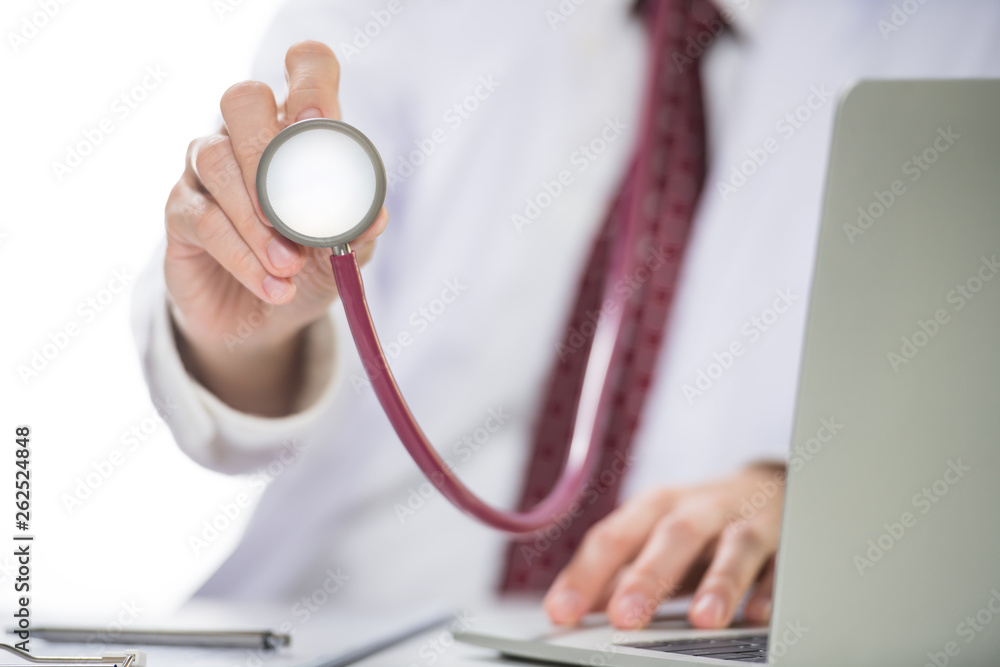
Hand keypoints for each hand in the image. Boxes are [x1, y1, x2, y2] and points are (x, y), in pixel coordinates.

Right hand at [164, 41, 386, 414]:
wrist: (265, 322)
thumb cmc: (309, 269)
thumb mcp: (343, 254)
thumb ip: (357, 231)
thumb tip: (374, 216)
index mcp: (297, 132)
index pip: (305, 70)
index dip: (311, 81)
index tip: (320, 120)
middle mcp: (247, 137)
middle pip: (242, 98)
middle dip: (267, 149)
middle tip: (293, 210)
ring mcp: (206, 170)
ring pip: (217, 161)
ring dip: (257, 220)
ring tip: (289, 265)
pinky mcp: (180, 212)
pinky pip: (203, 219)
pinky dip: (242, 257)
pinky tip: (273, 286)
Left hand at [543, 463, 784, 629]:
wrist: (771, 486)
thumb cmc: (701, 520)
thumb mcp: (653, 535)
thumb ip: (616, 572)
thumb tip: (572, 609)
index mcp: (655, 507)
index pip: (613, 537)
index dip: (586, 574)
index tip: (561, 612)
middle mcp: (699, 508)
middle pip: (671, 535)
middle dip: (648, 576)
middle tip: (624, 617)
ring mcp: (746, 520)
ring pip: (733, 545)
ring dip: (719, 582)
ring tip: (703, 621)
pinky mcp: (787, 539)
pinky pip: (782, 564)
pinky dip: (771, 589)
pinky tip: (758, 616)